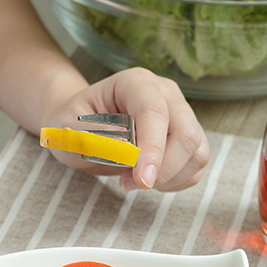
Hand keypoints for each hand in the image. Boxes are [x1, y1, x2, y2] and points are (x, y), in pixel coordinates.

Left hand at [44, 68, 209, 191]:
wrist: (81, 127)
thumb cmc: (74, 124)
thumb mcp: (70, 129)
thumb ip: (94, 136)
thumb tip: (126, 148)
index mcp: (135, 83)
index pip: (154, 112)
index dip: (153, 148)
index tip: (142, 179)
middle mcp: (165, 94)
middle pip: (186, 132)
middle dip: (163, 168)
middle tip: (129, 183)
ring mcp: (180, 114)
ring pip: (196, 152)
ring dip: (168, 177)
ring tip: (132, 180)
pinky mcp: (186, 139)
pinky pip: (195, 167)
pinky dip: (174, 182)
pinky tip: (147, 179)